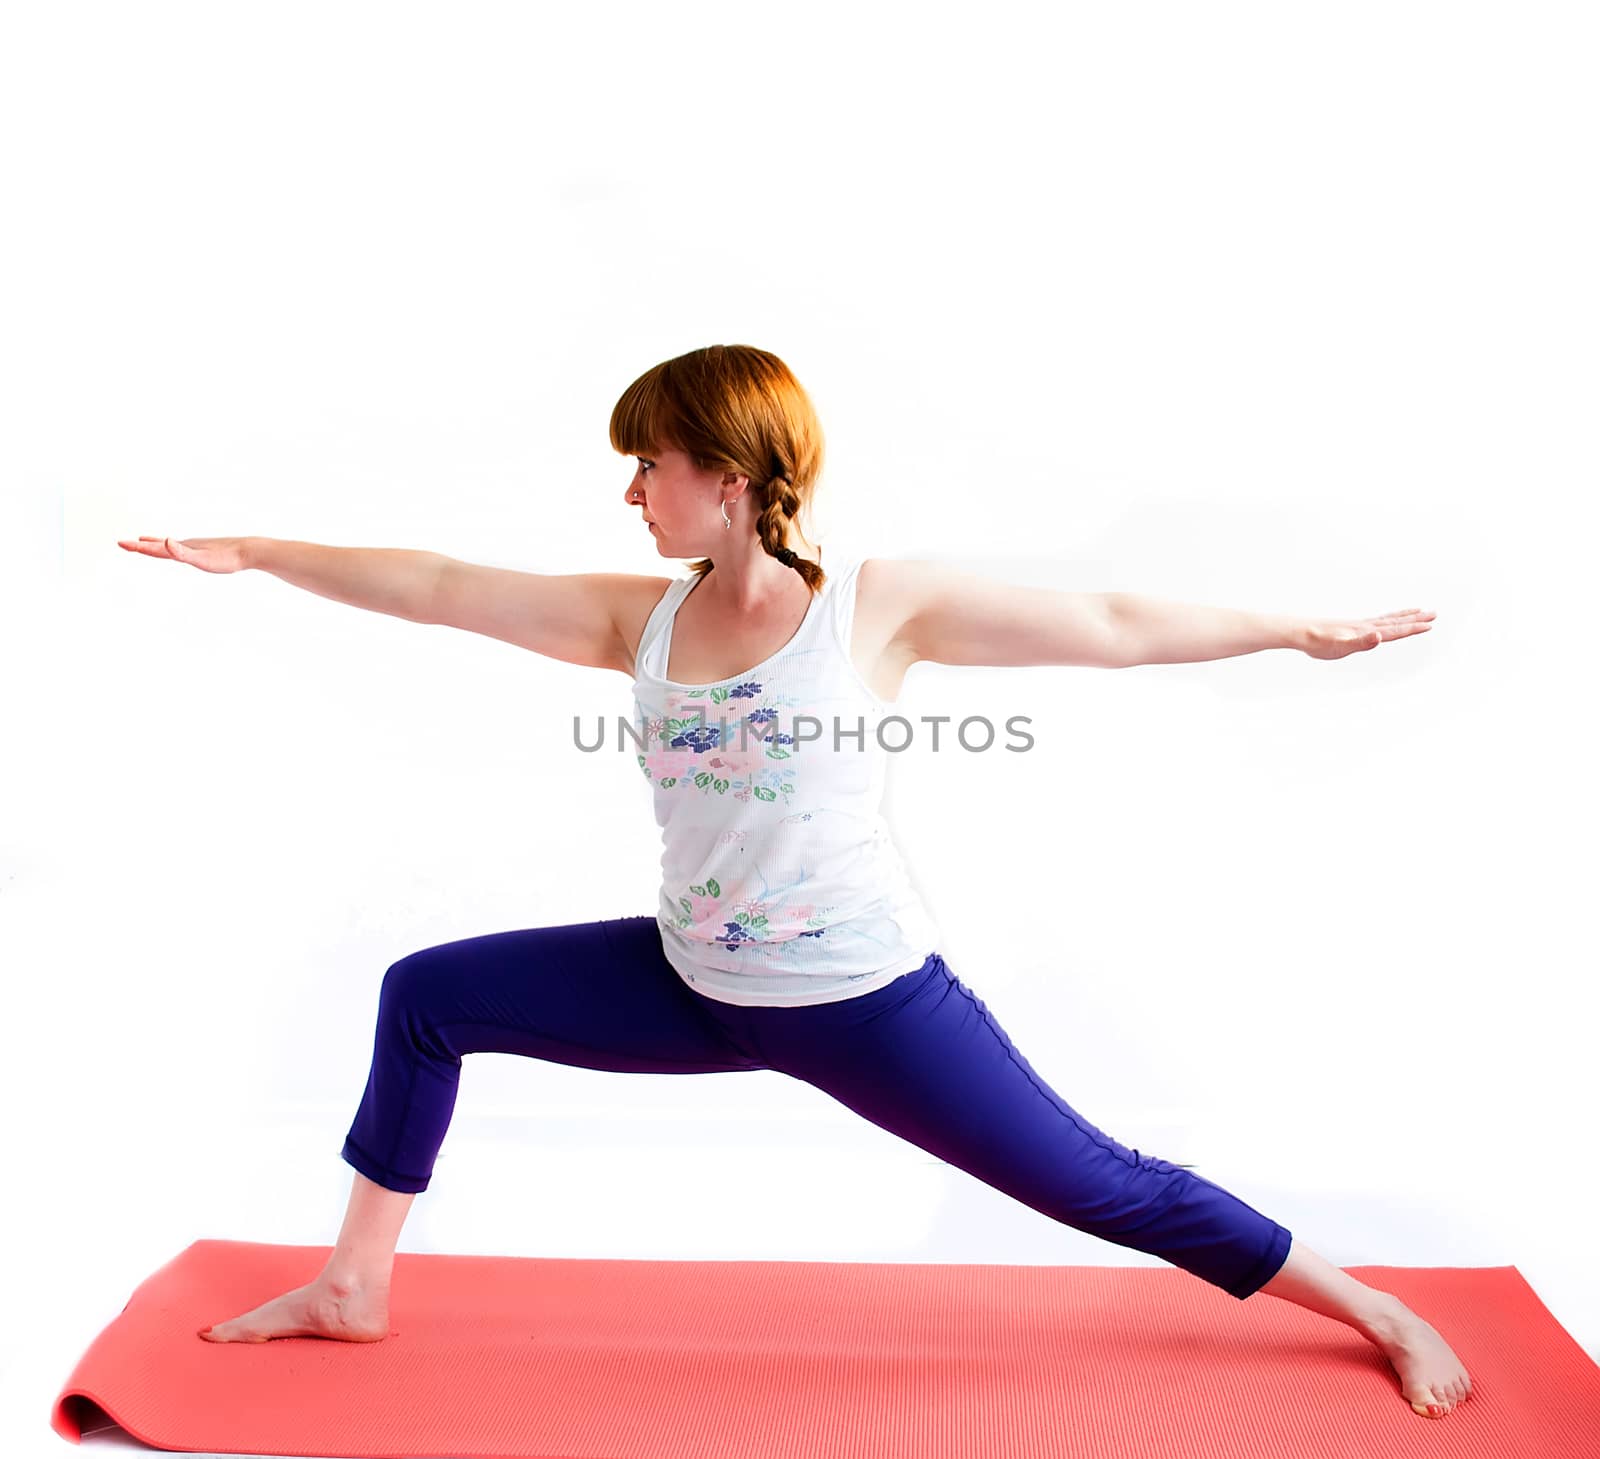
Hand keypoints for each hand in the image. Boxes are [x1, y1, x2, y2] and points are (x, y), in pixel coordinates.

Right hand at [115, 535, 251, 573]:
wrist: (248, 551)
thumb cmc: (226, 557)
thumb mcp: (201, 558)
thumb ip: (182, 551)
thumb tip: (165, 541)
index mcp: (182, 548)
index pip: (155, 548)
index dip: (137, 547)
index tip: (120, 543)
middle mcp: (186, 545)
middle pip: (158, 545)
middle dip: (140, 546)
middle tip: (122, 543)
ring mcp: (195, 547)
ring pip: (169, 546)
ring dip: (154, 544)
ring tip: (144, 541)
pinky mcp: (206, 551)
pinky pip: (184, 549)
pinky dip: (174, 547)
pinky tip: (174, 547)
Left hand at [1301, 608, 1435, 659]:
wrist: (1300, 632)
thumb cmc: (1318, 643)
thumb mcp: (1340, 646)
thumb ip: (1361, 643)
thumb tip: (1379, 636)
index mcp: (1366, 632)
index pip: (1395, 630)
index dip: (1412, 629)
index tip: (1430, 625)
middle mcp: (1366, 627)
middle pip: (1396, 621)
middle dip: (1415, 619)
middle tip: (1434, 613)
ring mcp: (1359, 626)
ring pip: (1388, 619)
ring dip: (1404, 616)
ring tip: (1418, 611)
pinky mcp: (1352, 628)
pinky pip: (1377, 621)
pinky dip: (1388, 619)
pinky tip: (1387, 622)